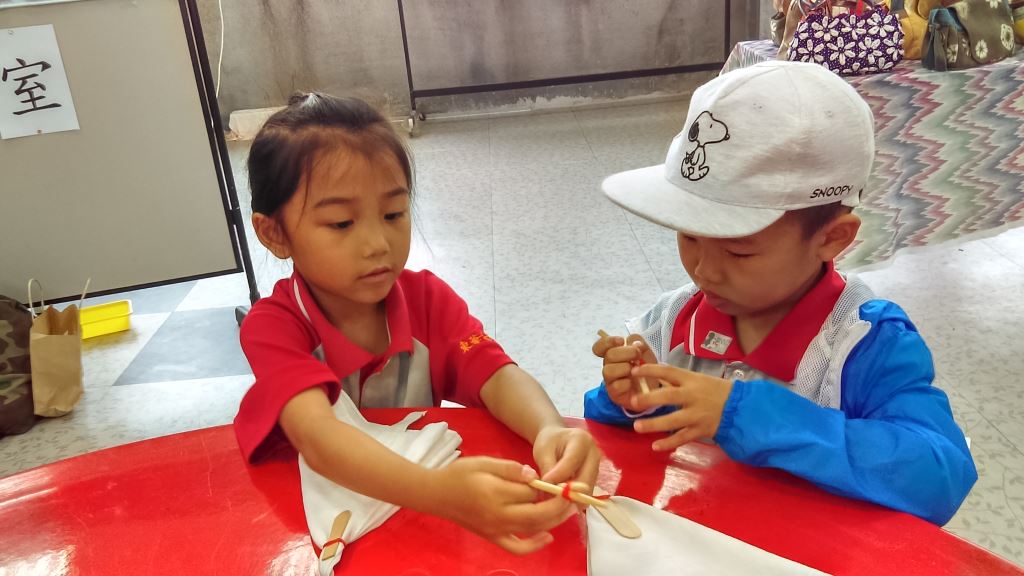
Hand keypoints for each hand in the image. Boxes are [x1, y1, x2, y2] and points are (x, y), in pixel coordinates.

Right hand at [427, 456, 574, 554]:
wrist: (436, 494)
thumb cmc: (459, 474)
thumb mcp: (484, 461)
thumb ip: (511, 468)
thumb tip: (535, 477)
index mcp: (495, 493)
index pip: (531, 492)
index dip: (549, 486)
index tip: (563, 480)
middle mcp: (498, 515)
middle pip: (538, 515)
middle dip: (560, 506)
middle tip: (574, 494)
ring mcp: (495, 530)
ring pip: (532, 530)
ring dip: (554, 521)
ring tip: (569, 508)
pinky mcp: (492, 538)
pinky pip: (517, 548)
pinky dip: (534, 545)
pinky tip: (548, 536)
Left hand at [532, 425, 601, 494]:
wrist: (558, 440)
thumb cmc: (549, 443)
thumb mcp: (543, 452)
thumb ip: (548, 469)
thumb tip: (552, 490)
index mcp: (581, 440)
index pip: (571, 461)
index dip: (559, 475)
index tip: (545, 483)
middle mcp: (594, 453)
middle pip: (585, 479)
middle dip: (569, 492)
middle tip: (553, 499)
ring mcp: (597, 466)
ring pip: (587, 489)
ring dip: (572, 497)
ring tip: (556, 499)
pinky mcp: (595, 477)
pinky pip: (587, 492)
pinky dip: (575, 497)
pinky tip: (563, 498)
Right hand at [592, 333, 657, 406]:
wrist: (653, 391)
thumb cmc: (646, 370)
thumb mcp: (647, 355)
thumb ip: (641, 345)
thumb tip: (635, 343)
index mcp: (615, 353)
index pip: (601, 346)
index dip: (607, 341)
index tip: (621, 341)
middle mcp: (609, 365)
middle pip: (609, 355)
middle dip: (626, 352)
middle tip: (638, 355)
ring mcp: (610, 379)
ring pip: (609, 370)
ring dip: (625, 368)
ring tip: (635, 372)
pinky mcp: (613, 392)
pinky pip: (616, 385)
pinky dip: (627, 383)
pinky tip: (632, 384)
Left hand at [628, 363, 732, 451]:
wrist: (741, 407)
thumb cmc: (717, 390)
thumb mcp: (699, 380)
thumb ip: (677, 381)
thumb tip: (655, 376)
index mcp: (692, 380)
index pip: (668, 372)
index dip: (650, 371)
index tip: (634, 372)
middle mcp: (693, 396)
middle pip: (669, 396)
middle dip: (649, 399)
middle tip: (633, 401)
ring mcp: (697, 415)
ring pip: (673, 420)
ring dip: (654, 424)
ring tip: (637, 426)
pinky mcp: (700, 430)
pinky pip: (682, 438)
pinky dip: (669, 443)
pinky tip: (655, 446)